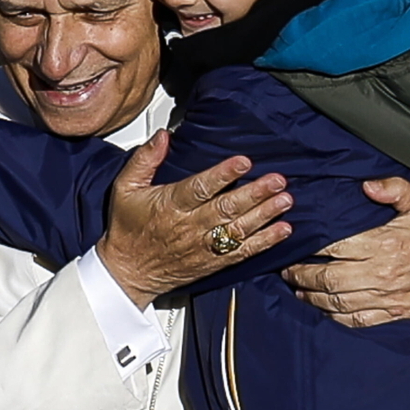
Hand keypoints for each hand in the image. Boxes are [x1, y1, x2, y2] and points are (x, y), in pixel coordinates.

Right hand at [96, 130, 292, 308]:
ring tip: (285, 200)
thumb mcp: (125, 188)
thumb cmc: (127, 229)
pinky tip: (283, 230)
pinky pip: (242, 252)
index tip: (243, 162)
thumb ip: (144, 160)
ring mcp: (204, 247)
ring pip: (239, 229)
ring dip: (265, 215)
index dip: (223, 175)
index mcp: (170, 206)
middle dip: (255, 193)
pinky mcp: (213, 262)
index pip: (199, 188)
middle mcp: (189, 227)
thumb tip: (163, 137)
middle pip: (226, 208)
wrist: (127, 272)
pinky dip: (265, 242)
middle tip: (276, 180)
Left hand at [280, 177, 409, 327]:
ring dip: (312, 297)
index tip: (294, 243)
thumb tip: (366, 184)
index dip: (308, 247)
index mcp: (384, 243)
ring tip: (297, 288)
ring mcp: (389, 297)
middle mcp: (382, 273)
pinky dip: (335, 316)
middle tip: (286, 269)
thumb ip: (392, 189)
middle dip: (301, 275)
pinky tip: (324, 308)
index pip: (333, 247)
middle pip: (328, 278)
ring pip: (338, 302)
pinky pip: (357, 320)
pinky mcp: (397, 314)